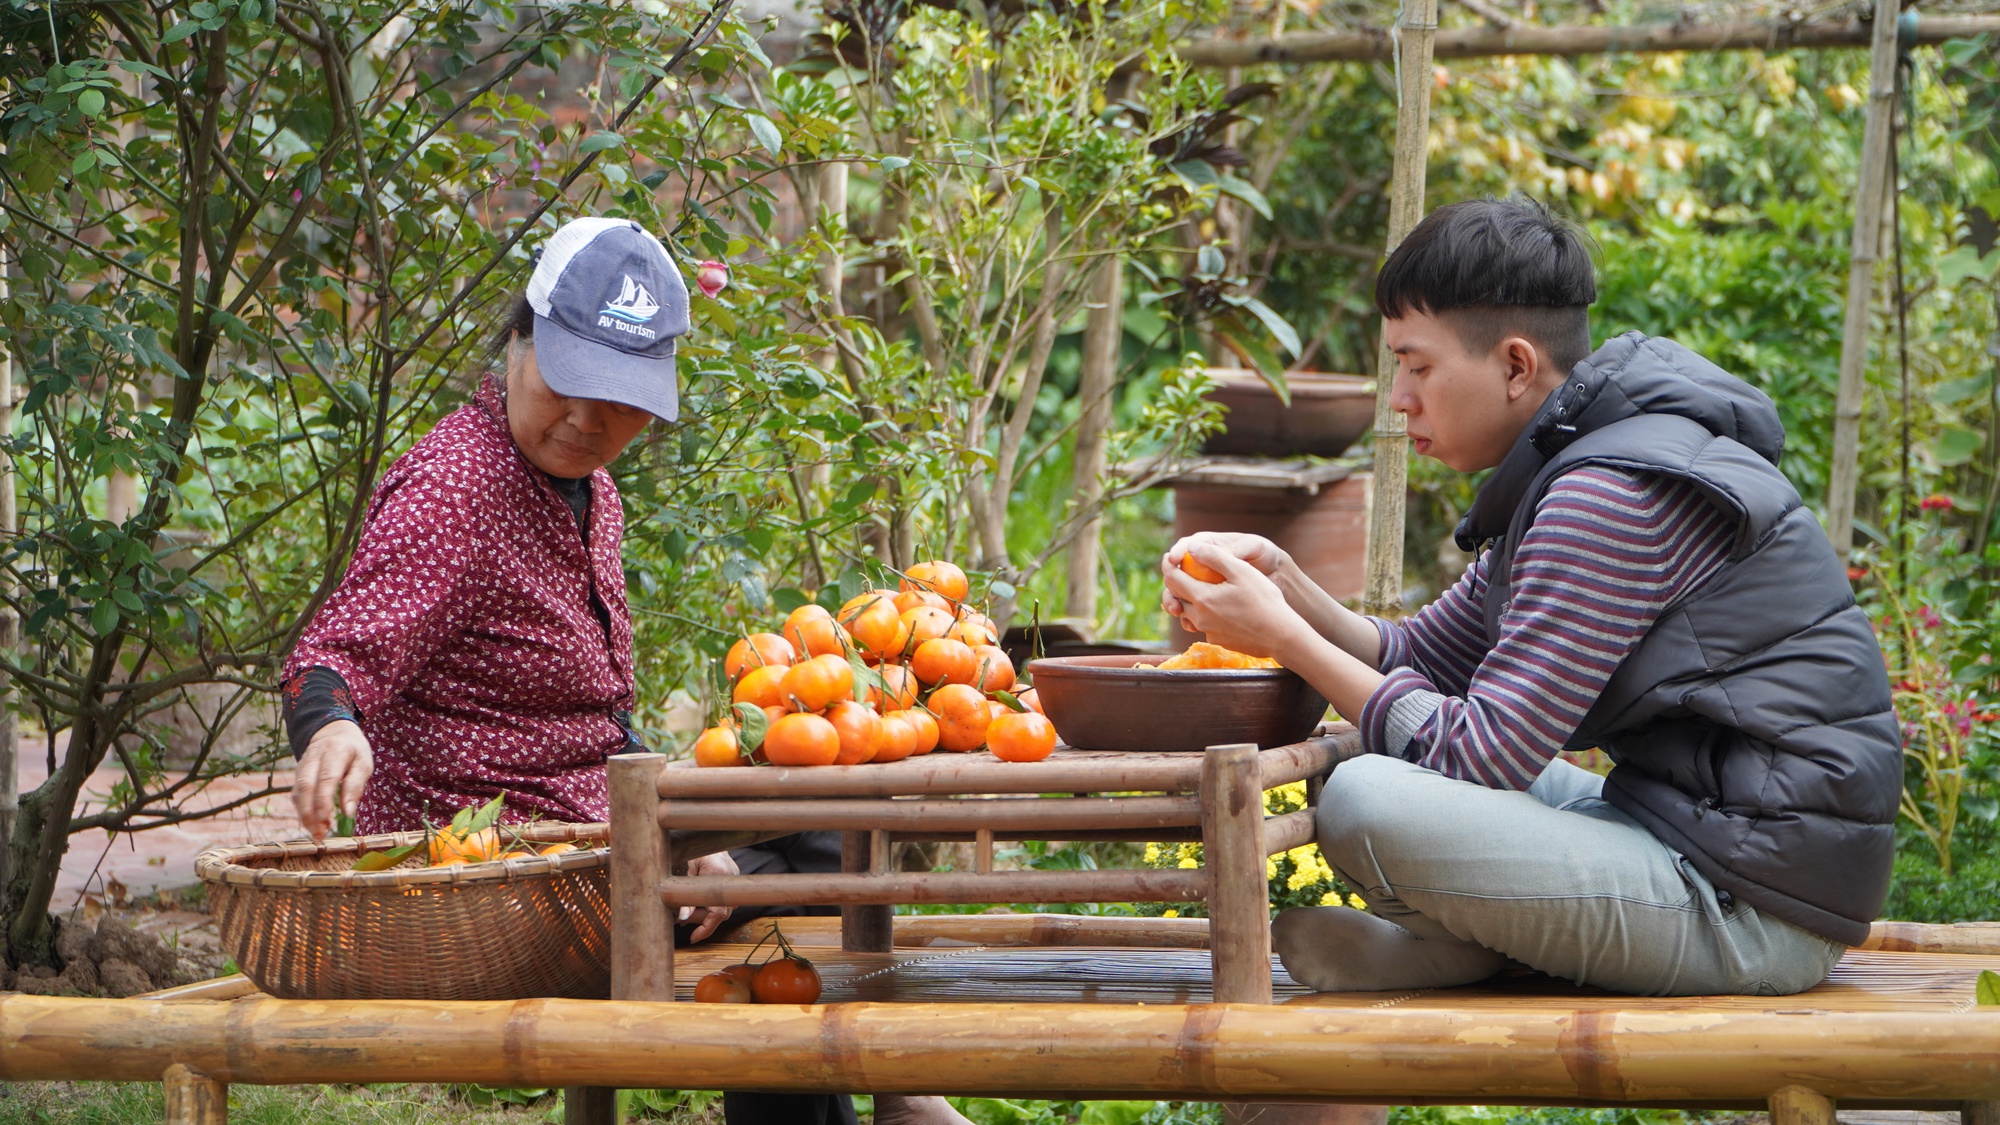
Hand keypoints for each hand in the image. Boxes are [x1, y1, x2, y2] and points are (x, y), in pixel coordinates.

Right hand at [293, 719, 373, 840]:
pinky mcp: (297, 774)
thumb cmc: (353, 751)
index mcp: (335, 751)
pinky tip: (311, 824)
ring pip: (297, 792)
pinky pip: (296, 793)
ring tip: (316, 834)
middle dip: (310, 813)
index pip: (326, 777)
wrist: (332, 732)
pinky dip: (302, 810)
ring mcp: (302, 765)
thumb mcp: (364, 763)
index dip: (324, 801)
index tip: (327, 821)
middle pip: (306, 786)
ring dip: (304, 815)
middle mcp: (314, 757)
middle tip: (320, 834)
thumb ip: (355, 786)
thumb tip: (348, 813)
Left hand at [679, 850, 739, 942]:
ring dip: (705, 913)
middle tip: (682, 917)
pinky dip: (711, 906)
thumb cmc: (697, 853)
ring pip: (722, 910)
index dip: (705, 929)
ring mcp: (736, 882)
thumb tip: (683, 918)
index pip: (717, 913)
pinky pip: (724, 902)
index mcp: (718, 875)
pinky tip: (699, 903)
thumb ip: (686, 897)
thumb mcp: (687, 874)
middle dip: (700, 919)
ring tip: (689, 909)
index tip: (693, 938)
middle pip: (718, 914)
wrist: (711, 842)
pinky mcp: (736, 883)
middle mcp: (732, 881)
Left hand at [1159, 542, 1311, 659]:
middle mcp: (1199, 618)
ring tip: (1193, 588)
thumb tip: (1191, 547)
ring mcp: (1208, 632)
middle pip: (1176, 597)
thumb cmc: (1264, 600)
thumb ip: (1214, 557)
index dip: (1168, 565)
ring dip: (1186, 600)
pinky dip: (1203, 614)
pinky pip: (1204, 625)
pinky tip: (1216, 607)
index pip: (1172, 579)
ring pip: (1188, 613)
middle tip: (1177, 569)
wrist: (1281, 636)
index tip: (1168, 557)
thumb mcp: (1241, 571)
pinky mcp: (1218, 641)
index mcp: (1202, 598)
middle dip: (1172, 582)